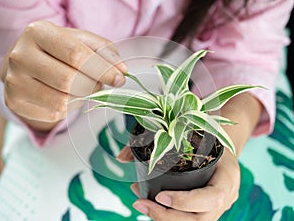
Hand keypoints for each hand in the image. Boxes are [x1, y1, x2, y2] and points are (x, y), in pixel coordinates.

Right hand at [0, 20, 126, 130]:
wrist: (26, 64)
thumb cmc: (58, 51)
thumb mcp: (80, 41)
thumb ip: (104, 52)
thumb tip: (122, 71)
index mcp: (38, 33)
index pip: (76, 54)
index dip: (102, 69)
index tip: (119, 78)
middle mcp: (21, 56)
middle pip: (69, 80)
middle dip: (93, 86)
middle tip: (99, 85)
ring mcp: (15, 81)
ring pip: (61, 101)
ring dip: (82, 98)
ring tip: (83, 89)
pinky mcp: (15, 102)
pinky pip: (53, 113)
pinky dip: (69, 108)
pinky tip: (67, 96)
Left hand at [118, 147, 239, 220]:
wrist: (224, 150)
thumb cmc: (208, 141)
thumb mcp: (192, 135)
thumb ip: (156, 142)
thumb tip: (121, 157)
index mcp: (227, 178)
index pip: (213, 198)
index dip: (186, 201)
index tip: (160, 196)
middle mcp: (225, 198)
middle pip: (199, 220)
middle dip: (167, 216)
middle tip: (140, 203)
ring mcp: (217, 208)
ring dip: (164, 218)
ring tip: (140, 204)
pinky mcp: (207, 211)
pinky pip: (189, 220)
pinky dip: (168, 216)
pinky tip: (150, 207)